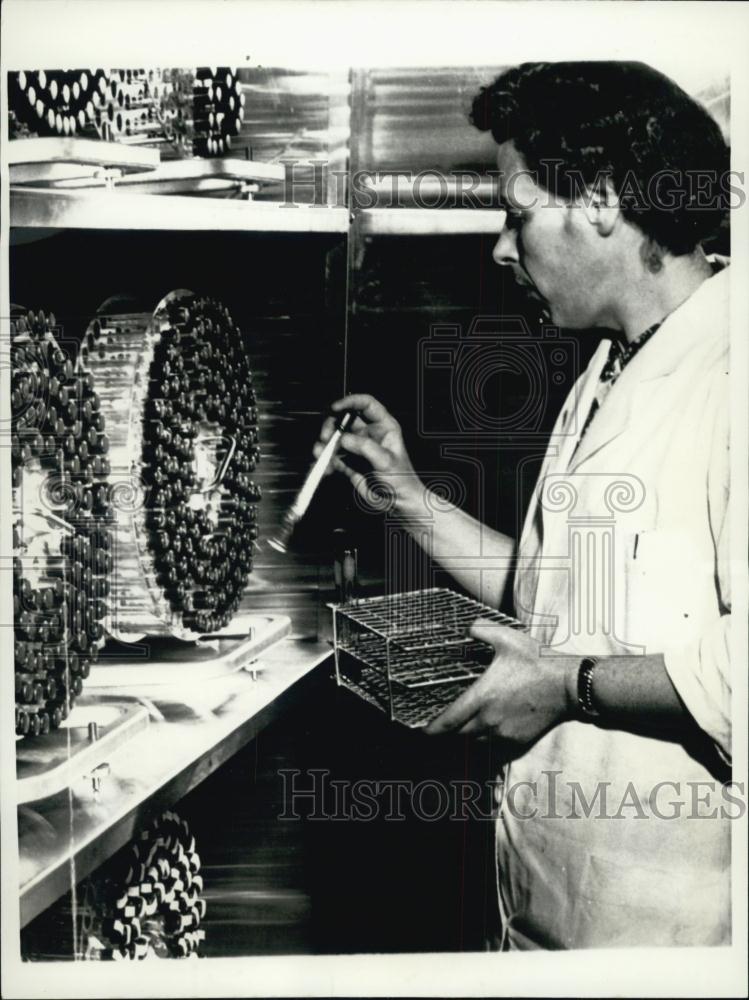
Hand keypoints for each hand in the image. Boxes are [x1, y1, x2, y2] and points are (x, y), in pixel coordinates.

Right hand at [314, 394, 423, 510]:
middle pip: (344, 419)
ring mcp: (357, 447)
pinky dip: (325, 461)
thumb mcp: (386, 461)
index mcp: (383, 426)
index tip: (335, 408)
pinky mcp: (348, 462)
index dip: (350, 402)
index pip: (366, 404)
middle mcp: (368, 433)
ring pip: (335, 438)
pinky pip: (332, 457)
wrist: (397, 503)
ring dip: (324, 445)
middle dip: (331, 426)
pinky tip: (326, 469)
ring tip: (321, 455)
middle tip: (326, 438)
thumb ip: (365, 447)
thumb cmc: (401, 480)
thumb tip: (344, 439)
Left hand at [425, 620, 574, 749]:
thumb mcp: (507, 639)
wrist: (568, 686)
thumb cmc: (537, 662)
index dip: (431, 729)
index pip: (448, 721)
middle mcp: (489, 720)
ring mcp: (504, 733)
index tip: (422, 730)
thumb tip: (466, 626)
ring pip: (475, 741)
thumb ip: (481, 630)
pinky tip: (489, 724)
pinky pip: (494, 744)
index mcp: (482, 697)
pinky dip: (486, 738)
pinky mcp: (518, 740)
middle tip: (443, 720)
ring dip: (467, 734)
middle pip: (458, 734)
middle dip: (448, 730)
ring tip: (465, 721)